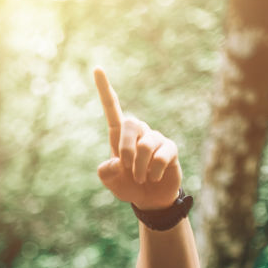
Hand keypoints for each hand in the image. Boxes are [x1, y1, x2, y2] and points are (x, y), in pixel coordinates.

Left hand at [94, 68, 180, 210]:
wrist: (149, 199)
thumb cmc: (127, 185)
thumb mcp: (110, 181)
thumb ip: (106, 172)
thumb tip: (117, 162)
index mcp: (119, 135)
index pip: (112, 108)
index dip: (105, 89)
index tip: (96, 68)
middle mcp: (139, 132)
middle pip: (130, 123)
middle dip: (125, 149)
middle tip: (126, 168)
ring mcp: (156, 139)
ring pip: (145, 145)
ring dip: (139, 167)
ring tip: (140, 179)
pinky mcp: (170, 149)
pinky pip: (161, 155)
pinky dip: (153, 171)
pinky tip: (154, 177)